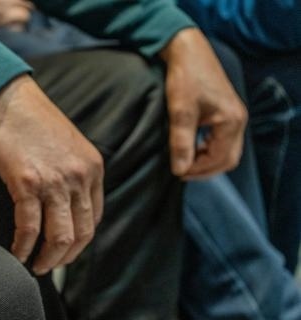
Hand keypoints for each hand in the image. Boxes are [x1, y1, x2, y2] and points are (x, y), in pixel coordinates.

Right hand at [0, 75, 103, 275]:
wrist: (7, 99)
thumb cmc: (32, 121)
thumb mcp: (68, 146)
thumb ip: (74, 174)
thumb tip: (65, 205)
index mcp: (93, 168)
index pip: (94, 219)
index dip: (79, 242)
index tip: (64, 251)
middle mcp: (79, 177)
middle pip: (80, 234)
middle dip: (64, 258)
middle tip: (49, 266)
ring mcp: (55, 181)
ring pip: (59, 237)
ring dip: (47, 259)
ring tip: (34, 266)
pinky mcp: (27, 183)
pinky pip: (29, 227)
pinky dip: (23, 247)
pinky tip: (16, 253)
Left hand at [160, 28, 246, 179]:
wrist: (186, 50)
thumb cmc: (185, 77)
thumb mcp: (180, 112)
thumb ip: (181, 143)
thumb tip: (180, 170)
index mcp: (232, 121)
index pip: (220, 159)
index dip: (198, 170)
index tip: (177, 172)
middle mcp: (238, 120)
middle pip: (228, 159)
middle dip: (205, 169)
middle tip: (181, 172)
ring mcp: (233, 116)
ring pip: (225, 151)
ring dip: (206, 161)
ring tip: (183, 162)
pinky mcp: (225, 112)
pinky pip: (221, 141)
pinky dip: (207, 150)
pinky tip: (190, 149)